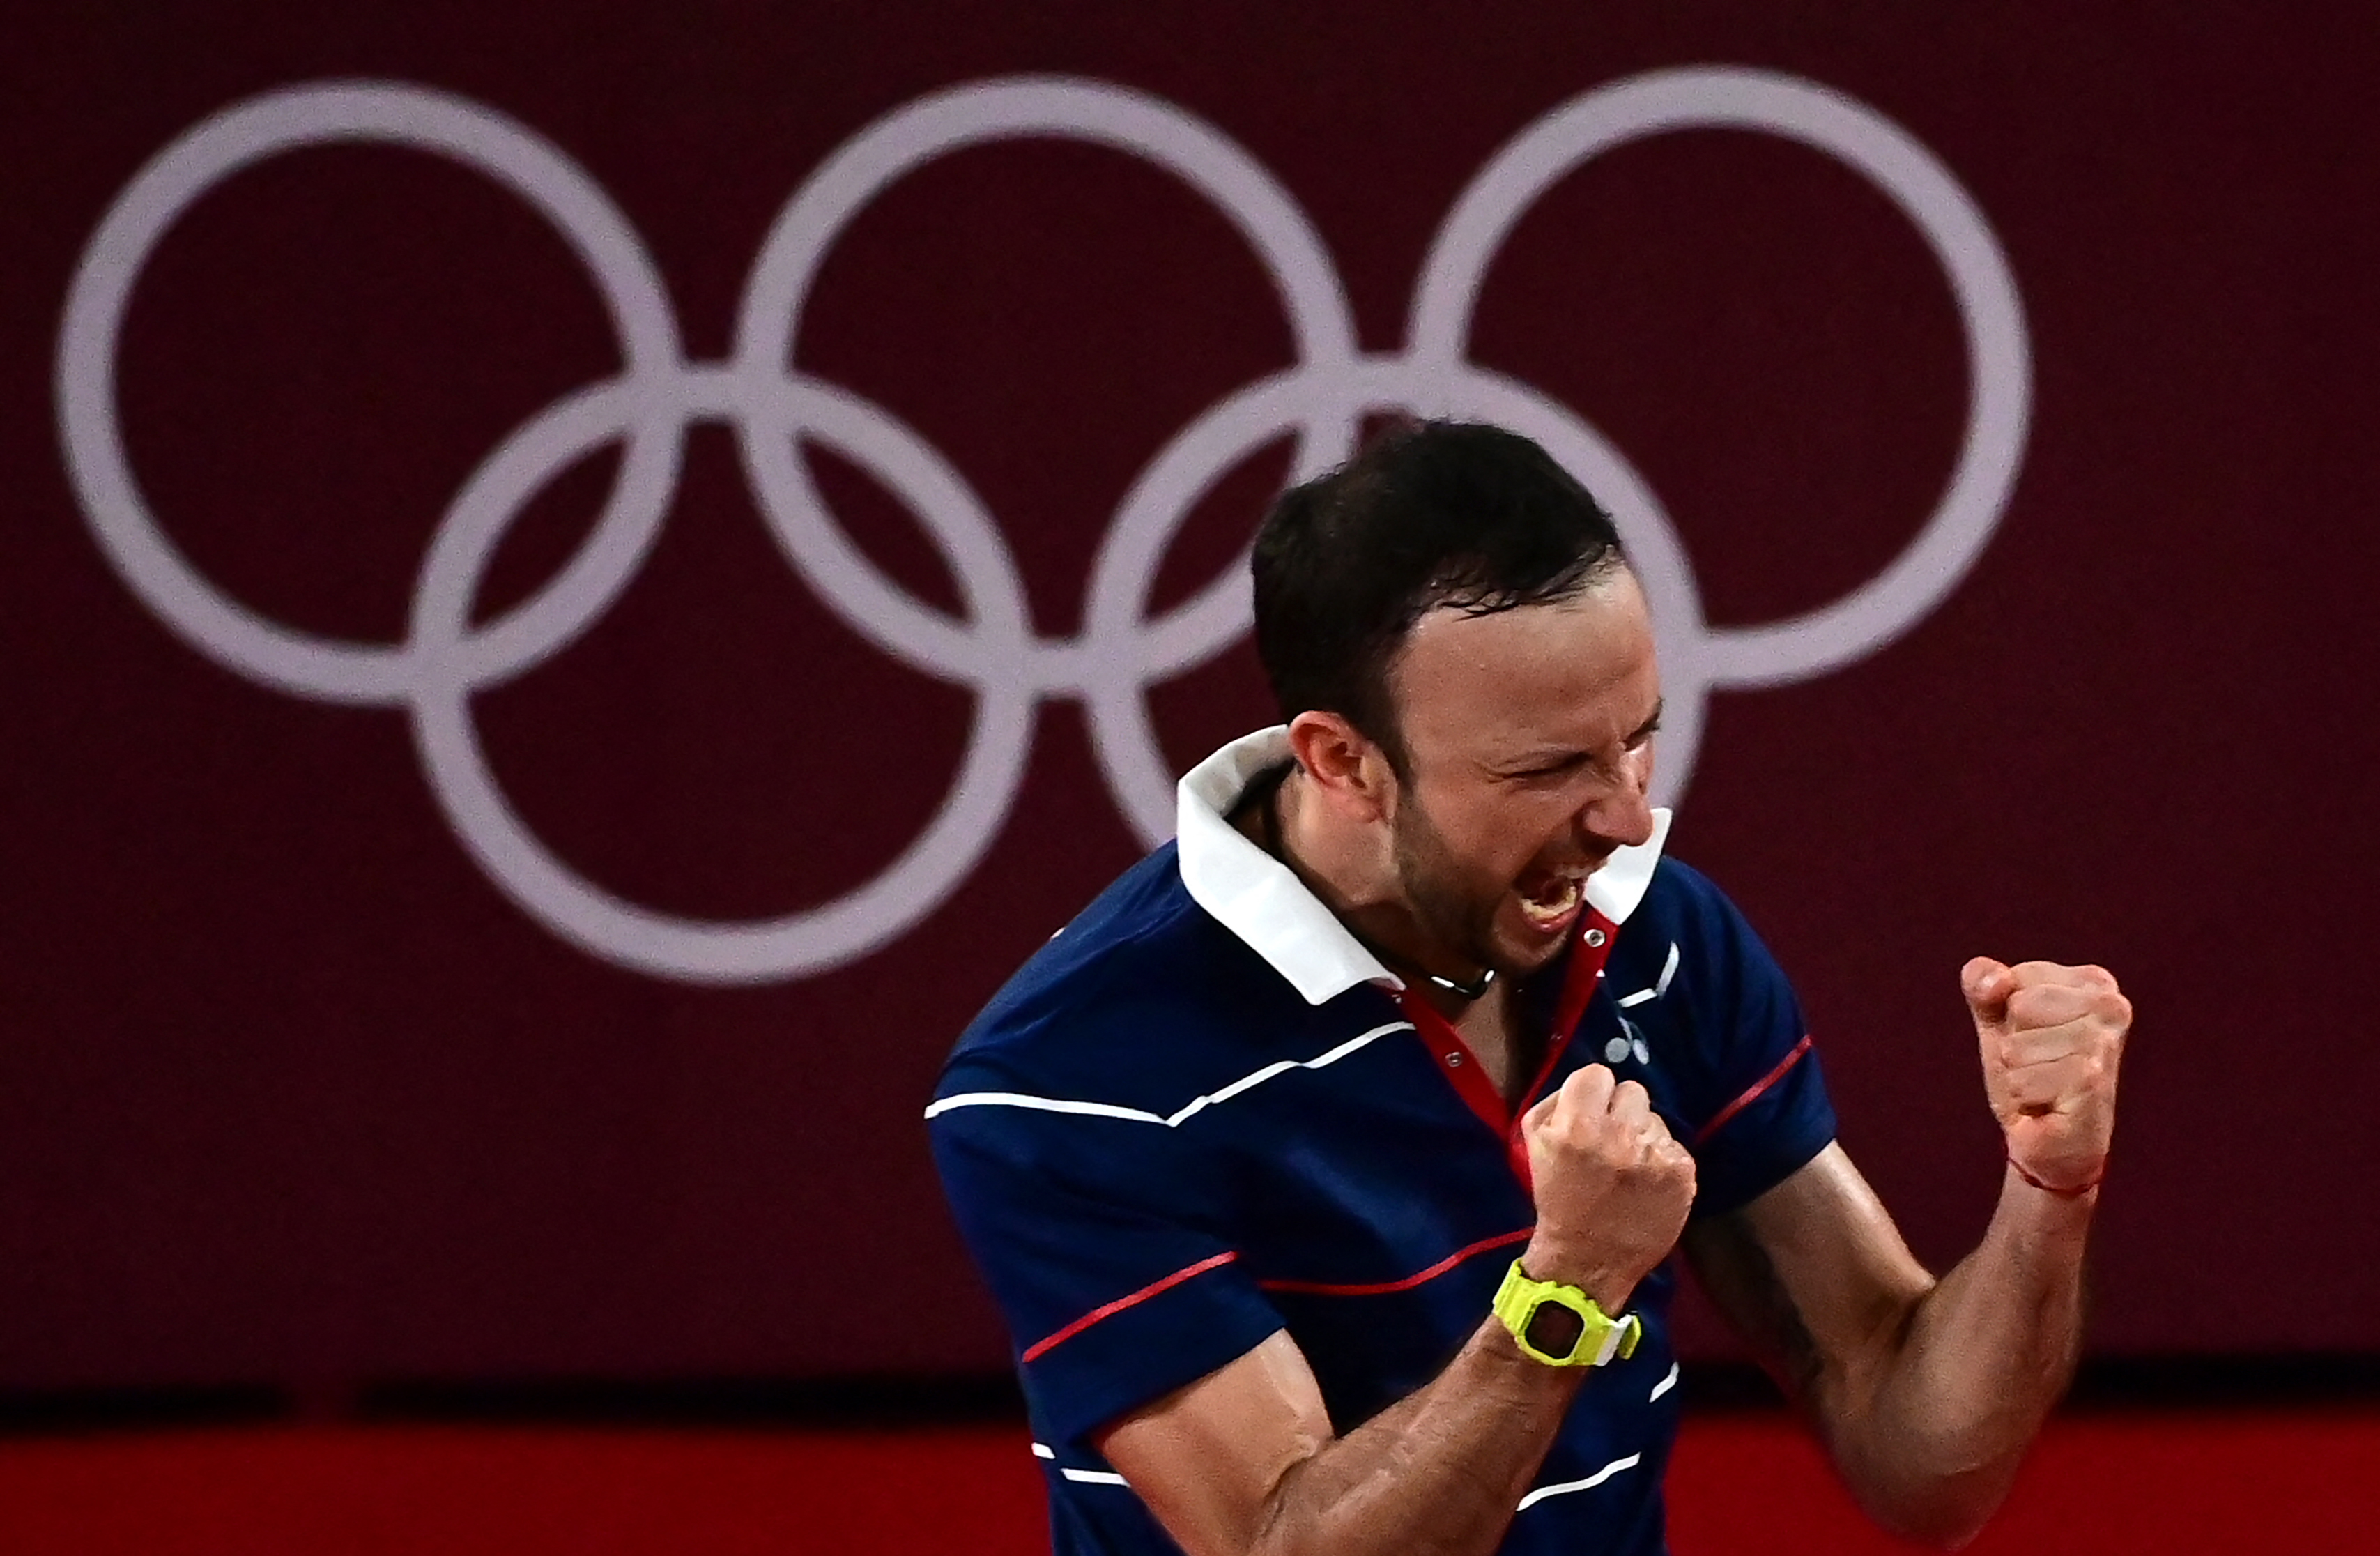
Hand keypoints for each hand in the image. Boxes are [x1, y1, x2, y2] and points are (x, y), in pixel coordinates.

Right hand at [1518, 1064, 1695, 1311]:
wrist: (1586, 1260)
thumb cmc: (1558, 1199)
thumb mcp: (1534, 1144)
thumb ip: (1556, 1102)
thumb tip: (1589, 1083)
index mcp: (1576, 1126)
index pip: (1598, 1074)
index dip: (1594, 1093)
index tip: (1591, 1114)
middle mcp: (1617, 1137)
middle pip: (1632, 1091)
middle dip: (1621, 1113)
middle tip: (1611, 1142)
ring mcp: (1653, 1156)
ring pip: (1655, 1120)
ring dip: (1642, 1138)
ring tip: (1628, 1169)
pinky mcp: (1681, 1176)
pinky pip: (1674, 1147)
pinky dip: (1662, 1162)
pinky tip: (1647, 1185)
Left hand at [1964, 958, 2131, 1194]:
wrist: (2051, 1140)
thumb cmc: (2030, 1073)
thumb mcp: (1997, 1019)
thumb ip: (1983, 984)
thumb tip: (1995, 979)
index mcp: (2094, 982)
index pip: (2015, 978)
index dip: (2007, 1014)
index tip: (2034, 1037)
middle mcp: (2112, 1008)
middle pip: (2018, 1008)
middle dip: (2013, 1044)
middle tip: (2039, 1067)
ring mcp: (2106, 1047)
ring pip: (2017, 1046)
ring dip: (2018, 1075)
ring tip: (2045, 1087)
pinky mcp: (2094, 1084)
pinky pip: (2024, 1081)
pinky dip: (2024, 1097)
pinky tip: (2049, 1106)